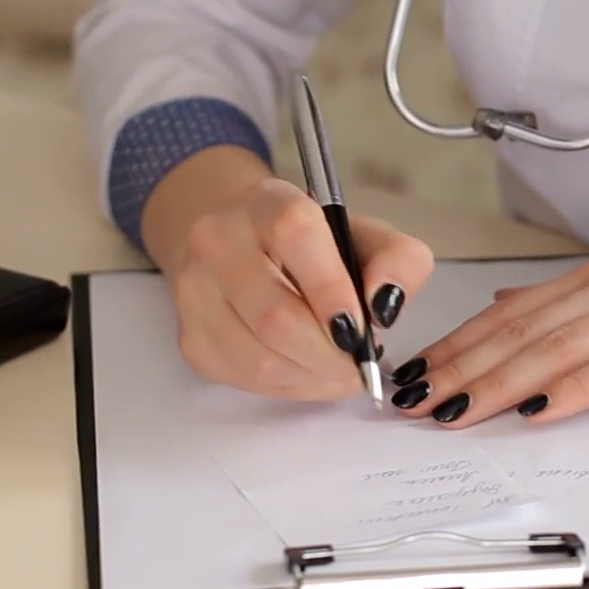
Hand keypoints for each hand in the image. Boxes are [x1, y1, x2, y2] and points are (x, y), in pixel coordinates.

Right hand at [164, 175, 434, 399]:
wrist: (243, 248)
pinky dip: (291, 386)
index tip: (362, 329)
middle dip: (331, 353)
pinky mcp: (192, 337)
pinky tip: (309, 370)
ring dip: (315, 377)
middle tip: (361, 363)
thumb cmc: (314, 247)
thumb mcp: (365, 237)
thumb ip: (397, 260)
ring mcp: (195, 291)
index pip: (294, 236)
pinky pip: (246, 378)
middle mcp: (217, 240)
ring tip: (342, 369)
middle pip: (276, 316)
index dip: (332, 290)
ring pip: (261, 358)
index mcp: (267, 202)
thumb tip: (386, 304)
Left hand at [390, 227, 588, 426]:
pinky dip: (572, 390)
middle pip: (520, 331)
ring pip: (554, 349)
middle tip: (411, 400)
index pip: (510, 313)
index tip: (413, 373)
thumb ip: (575, 300)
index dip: (457, 343)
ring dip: (498, 381)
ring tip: (453, 409)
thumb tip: (511, 303)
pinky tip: (538, 409)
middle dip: (459, 367)